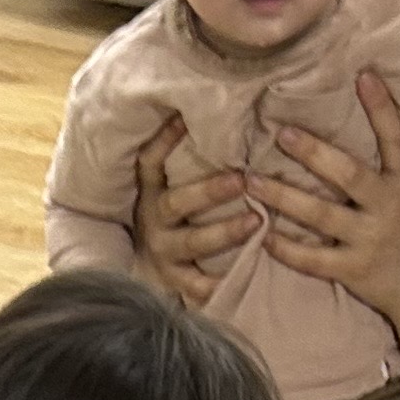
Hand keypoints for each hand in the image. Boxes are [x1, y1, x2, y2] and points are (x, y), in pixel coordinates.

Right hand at [129, 114, 259, 306]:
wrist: (144, 273)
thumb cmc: (170, 219)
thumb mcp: (168, 186)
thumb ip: (186, 159)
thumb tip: (210, 114)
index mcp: (151, 193)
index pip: (151, 161)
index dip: (165, 140)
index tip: (186, 119)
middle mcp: (154, 222)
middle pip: (177, 203)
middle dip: (209, 192)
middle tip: (242, 180)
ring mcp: (164, 254)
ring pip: (192, 243)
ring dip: (224, 232)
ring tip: (256, 223)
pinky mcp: (174, 282)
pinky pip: (197, 285)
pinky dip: (218, 282)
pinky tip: (245, 273)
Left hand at [252, 78, 399, 332]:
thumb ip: (383, 168)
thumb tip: (354, 127)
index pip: (395, 140)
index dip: (382, 108)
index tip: (365, 76)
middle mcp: (388, 207)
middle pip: (348, 174)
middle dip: (313, 153)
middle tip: (281, 133)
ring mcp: (369, 240)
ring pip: (321, 214)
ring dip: (283, 197)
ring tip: (251, 180)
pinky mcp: (353, 270)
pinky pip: (312, 259)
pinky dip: (286, 248)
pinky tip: (261, 234)